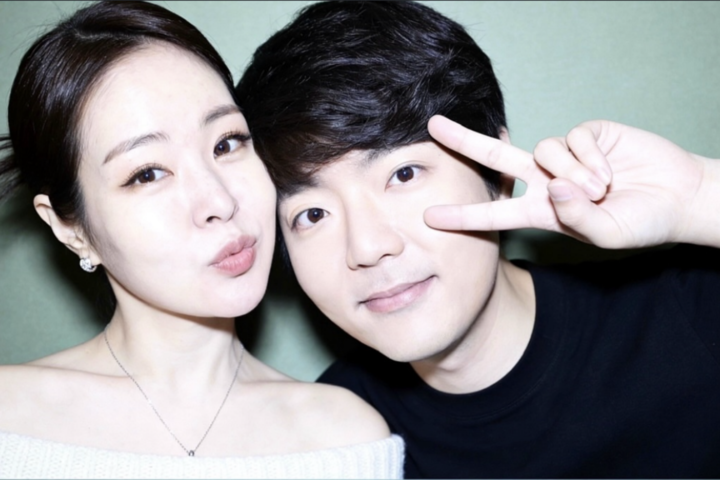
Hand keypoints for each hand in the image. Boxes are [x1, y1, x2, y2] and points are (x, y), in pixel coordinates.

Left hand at [425, 115, 719, 248]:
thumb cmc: (640, 222)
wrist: (676, 197)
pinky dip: (593, 158)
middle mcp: (546, 180)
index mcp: (542, 211)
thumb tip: (554, 186)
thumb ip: (577, 217)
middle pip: (497, 156)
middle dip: (465, 141)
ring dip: (575, 173)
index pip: (496, 212)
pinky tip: (612, 171)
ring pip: (545, 150)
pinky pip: (575, 139)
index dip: (464, 215)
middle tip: (433, 127)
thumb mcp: (607, 234)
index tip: (430, 216)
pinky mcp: (587, 134)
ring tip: (602, 189)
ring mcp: (565, 156)